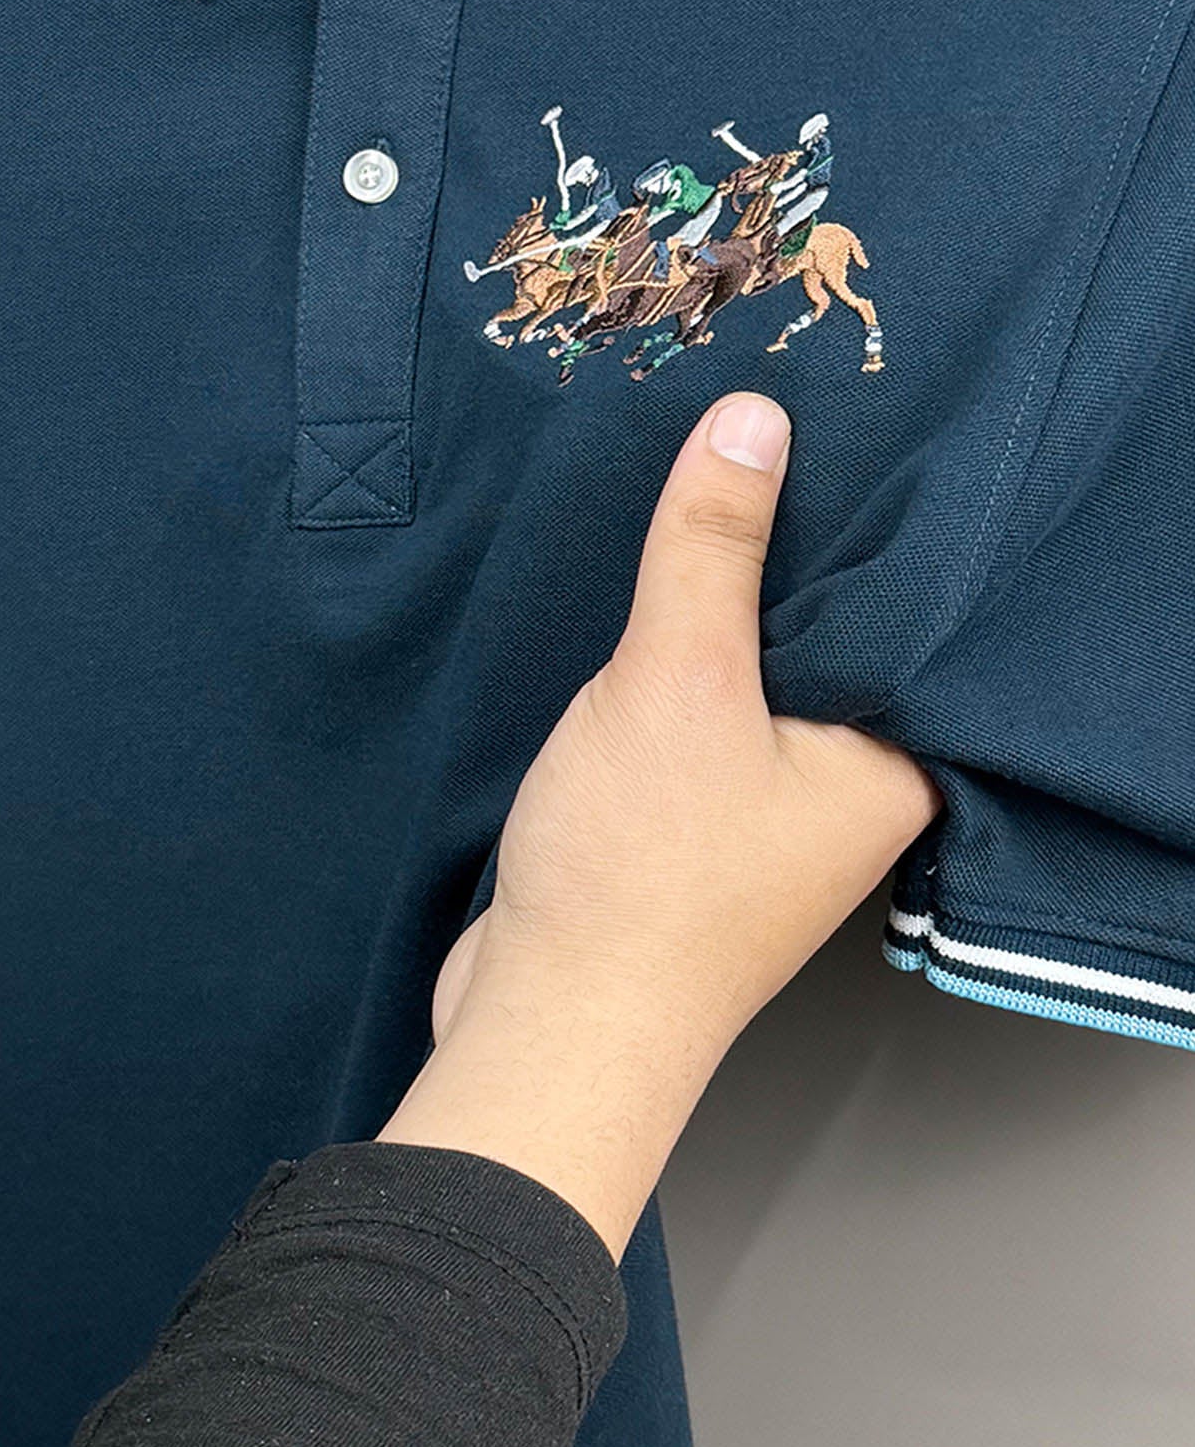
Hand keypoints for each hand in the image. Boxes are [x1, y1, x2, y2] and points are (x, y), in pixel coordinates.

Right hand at [379, 391, 940, 1257]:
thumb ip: (712, 547)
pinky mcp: (703, 824)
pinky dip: (674, 664)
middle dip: (773, 552)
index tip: (814, 423)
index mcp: (893, 764)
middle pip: (823, 632)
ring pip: (755, 672)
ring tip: (682, 509)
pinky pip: (703, 712)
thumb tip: (752, 425)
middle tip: (737, 443)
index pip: (896, 603)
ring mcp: (775, 814)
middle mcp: (852, 791)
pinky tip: (637, 614)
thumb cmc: (637, 880)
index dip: (851, 511)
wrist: (549, 1023)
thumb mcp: (676, 677)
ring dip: (713, 610)